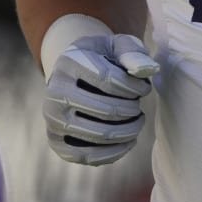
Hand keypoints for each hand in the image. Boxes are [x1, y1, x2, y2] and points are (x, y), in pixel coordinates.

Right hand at [43, 33, 159, 165]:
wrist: (73, 75)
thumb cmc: (102, 58)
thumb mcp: (117, 45)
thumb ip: (134, 53)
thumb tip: (148, 71)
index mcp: (70, 62)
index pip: (110, 79)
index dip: (135, 87)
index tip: (145, 87)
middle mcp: (55, 92)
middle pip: (108, 110)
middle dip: (132, 109)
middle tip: (138, 105)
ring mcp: (53, 119)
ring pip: (101, 135)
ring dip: (129, 131)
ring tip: (137, 121)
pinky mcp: (55, 142)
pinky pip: (89, 156)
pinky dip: (116, 152)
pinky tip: (128, 140)